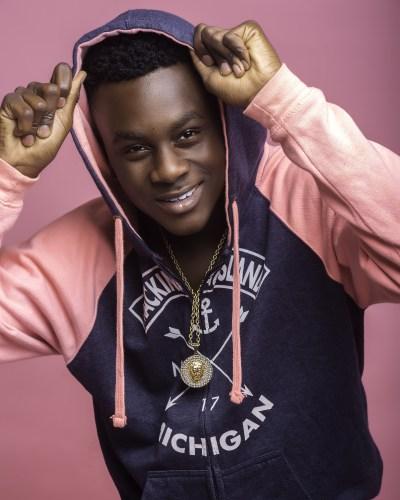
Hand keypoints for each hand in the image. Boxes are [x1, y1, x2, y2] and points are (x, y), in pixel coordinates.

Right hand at [0, 63, 85, 177]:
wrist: (25, 163)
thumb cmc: (43, 147)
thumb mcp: (64, 123)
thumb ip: (71, 98)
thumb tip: (83, 73)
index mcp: (53, 96)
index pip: (62, 72)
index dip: (64, 84)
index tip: (61, 103)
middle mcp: (37, 93)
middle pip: (51, 88)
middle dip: (51, 113)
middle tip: (45, 127)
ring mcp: (22, 97)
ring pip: (37, 99)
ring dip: (37, 123)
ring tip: (33, 133)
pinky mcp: (8, 103)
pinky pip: (22, 108)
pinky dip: (25, 126)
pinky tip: (22, 133)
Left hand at [190, 20, 281, 106]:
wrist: (258, 92)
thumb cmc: (237, 90)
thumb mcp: (209, 78)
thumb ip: (198, 60)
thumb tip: (190, 45)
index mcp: (216, 51)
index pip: (199, 36)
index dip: (200, 49)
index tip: (209, 63)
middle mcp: (226, 41)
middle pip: (205, 34)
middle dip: (215, 56)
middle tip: (228, 71)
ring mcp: (237, 35)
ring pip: (215, 34)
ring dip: (226, 57)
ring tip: (239, 68)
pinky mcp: (249, 30)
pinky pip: (230, 35)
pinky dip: (236, 51)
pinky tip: (246, 61)